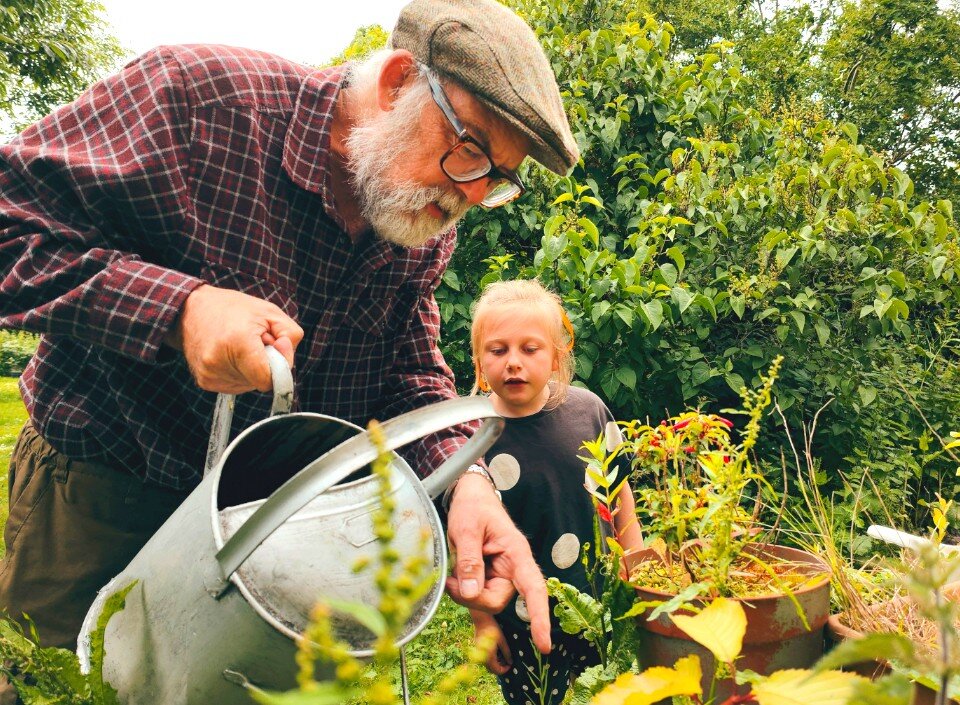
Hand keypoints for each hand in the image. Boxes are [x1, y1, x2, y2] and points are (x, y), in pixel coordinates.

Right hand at [166, 284, 303, 392]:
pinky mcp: (205, 382)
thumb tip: (286, 359)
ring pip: (249, 385)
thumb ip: (290, 335)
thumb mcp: (270, 312)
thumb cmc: (233, 309)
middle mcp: (219, 362)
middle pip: (260, 381)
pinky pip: (235, 385)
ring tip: (239, 346)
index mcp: (238, 343)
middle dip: (264, 364)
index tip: (274, 348)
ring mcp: (210, 375)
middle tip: (252, 342)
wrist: (191, 310)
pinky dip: (239, 372)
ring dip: (251, 369)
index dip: (279, 366)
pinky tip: (229, 355)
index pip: (268, 379)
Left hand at [445, 474, 551, 653]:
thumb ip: (469, 560)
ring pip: (485, 601)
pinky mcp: (488, 578)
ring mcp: (501, 574)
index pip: (533, 588)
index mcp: (516, 552)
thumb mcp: (466, 529)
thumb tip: (469, 593)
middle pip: (498, 600)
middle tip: (449, 581)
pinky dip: (464, 594)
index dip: (539, 617)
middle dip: (472, 598)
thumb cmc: (473, 507)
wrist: (470, 497)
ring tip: (451, 573)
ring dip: (464, 593)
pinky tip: (454, 582)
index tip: (544, 644)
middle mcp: (513, 567)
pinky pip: (479, 595)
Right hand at [471, 610, 511, 674]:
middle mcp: (482, 657)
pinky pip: (485, 658)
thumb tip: (510, 662)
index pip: (497, 671)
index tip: (511, 664)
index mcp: (488, 657)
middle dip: (501, 666)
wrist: (481, 619)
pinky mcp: (478, 649)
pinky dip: (492, 657)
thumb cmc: (493, 629)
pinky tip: (498, 650)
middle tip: (508, 659)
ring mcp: (479, 653)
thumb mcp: (502, 641)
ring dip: (497, 662)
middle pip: (492, 669)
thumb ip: (507, 653)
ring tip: (504, 654)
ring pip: (489, 664)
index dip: (505, 669)